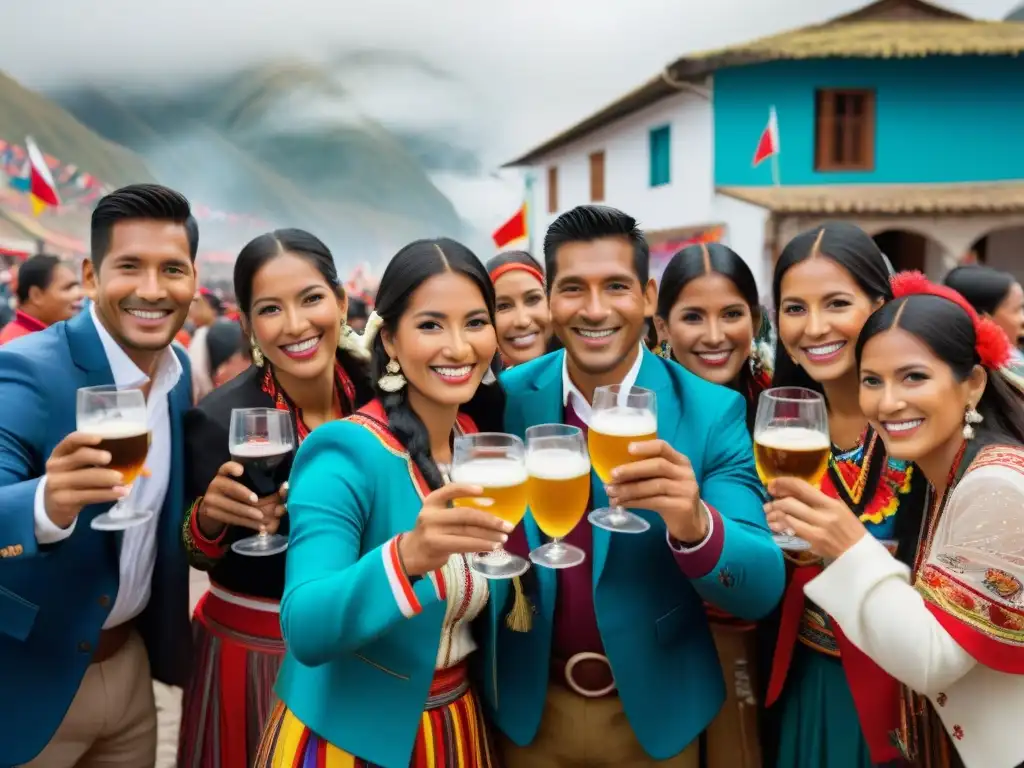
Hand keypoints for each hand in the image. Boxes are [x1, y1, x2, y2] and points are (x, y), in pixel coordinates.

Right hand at [43, 432, 128, 528]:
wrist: (52, 505)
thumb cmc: (74, 479)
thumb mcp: (82, 468)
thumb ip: (108, 463)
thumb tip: (146, 470)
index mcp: (61, 452)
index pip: (71, 440)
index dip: (84, 438)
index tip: (100, 438)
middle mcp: (56, 465)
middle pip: (78, 457)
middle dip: (96, 457)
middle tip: (111, 458)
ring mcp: (57, 483)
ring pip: (84, 478)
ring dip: (106, 478)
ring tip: (123, 480)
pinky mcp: (63, 500)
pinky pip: (88, 495)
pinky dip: (107, 494)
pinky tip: (121, 493)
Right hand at [198, 462, 285, 535]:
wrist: (211, 508)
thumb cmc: (234, 494)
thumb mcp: (240, 485)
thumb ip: (257, 484)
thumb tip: (285, 487)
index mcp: (223, 474)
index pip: (225, 467)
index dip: (232, 468)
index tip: (241, 471)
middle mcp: (215, 484)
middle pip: (230, 488)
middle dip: (243, 494)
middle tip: (256, 500)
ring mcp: (210, 499)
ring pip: (231, 507)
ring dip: (247, 513)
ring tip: (261, 517)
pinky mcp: (211, 514)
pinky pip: (231, 519)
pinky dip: (246, 523)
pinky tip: (258, 527)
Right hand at [399, 483, 513, 576]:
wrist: (410, 554)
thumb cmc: (431, 533)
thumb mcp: (438, 516)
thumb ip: (456, 512)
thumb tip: (490, 512)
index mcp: (432, 501)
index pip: (449, 489)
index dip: (466, 489)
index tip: (483, 490)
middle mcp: (431, 514)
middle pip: (465, 515)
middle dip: (489, 520)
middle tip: (507, 525)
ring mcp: (432, 531)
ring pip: (467, 531)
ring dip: (489, 536)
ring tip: (504, 538)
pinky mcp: (436, 546)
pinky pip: (463, 544)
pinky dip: (480, 545)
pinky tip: (492, 546)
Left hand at [606, 439, 706, 542]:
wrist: (690, 522)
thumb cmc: (670, 495)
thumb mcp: (664, 479)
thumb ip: (647, 471)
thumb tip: (613, 471)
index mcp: (680, 460)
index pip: (663, 447)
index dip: (646, 447)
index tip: (628, 448)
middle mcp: (685, 473)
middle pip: (658, 466)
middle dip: (633, 469)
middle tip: (613, 475)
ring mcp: (686, 490)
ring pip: (655, 486)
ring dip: (630, 489)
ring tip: (611, 492)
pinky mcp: (682, 506)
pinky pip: (654, 502)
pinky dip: (635, 502)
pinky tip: (622, 503)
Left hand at [765, 477, 866, 559]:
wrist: (860, 554)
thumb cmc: (850, 528)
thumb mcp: (839, 508)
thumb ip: (818, 500)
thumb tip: (793, 491)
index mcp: (830, 504)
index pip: (801, 487)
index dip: (783, 483)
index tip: (772, 485)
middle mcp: (823, 516)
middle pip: (789, 504)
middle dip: (774, 503)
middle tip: (767, 505)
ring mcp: (817, 532)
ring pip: (787, 519)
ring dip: (773, 517)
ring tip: (768, 516)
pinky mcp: (813, 545)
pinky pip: (790, 534)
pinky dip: (779, 529)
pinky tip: (774, 528)